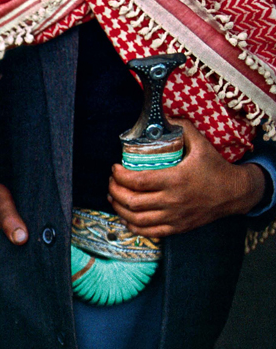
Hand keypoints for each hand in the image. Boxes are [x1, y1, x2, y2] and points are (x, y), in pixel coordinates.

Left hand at [108, 120, 265, 236]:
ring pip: (136, 219)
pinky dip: (133, 226)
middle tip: (112, 181)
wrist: (235, 193)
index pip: (138, 181)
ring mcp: (174, 217)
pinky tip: (126, 217)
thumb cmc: (215, 167)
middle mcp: (173, 201)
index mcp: (176, 180)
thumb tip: (163, 116)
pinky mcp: (177, 227)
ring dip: (119, 209)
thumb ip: (182, 128)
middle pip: (132, 202)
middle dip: (114, 191)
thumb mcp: (200, 144)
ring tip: (113, 197)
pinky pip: (149, 232)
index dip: (120, 176)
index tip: (114, 167)